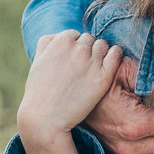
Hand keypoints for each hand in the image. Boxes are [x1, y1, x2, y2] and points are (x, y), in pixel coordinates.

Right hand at [19, 32, 127, 146]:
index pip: (75, 35)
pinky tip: (110, 64)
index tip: (72, 61)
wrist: (46, 119)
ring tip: (94, 68)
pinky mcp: (104, 76)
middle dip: (87, 50)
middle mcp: (78, 48)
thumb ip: (47, 44)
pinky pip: (116, 55)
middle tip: (83, 68)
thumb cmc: (39, 92)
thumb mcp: (37, 61)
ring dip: (101, 53)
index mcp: (61, 41)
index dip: (74, 47)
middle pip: (90, 39)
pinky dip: (115, 56)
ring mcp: (92, 62)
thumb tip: (60, 36)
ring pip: (103, 46)